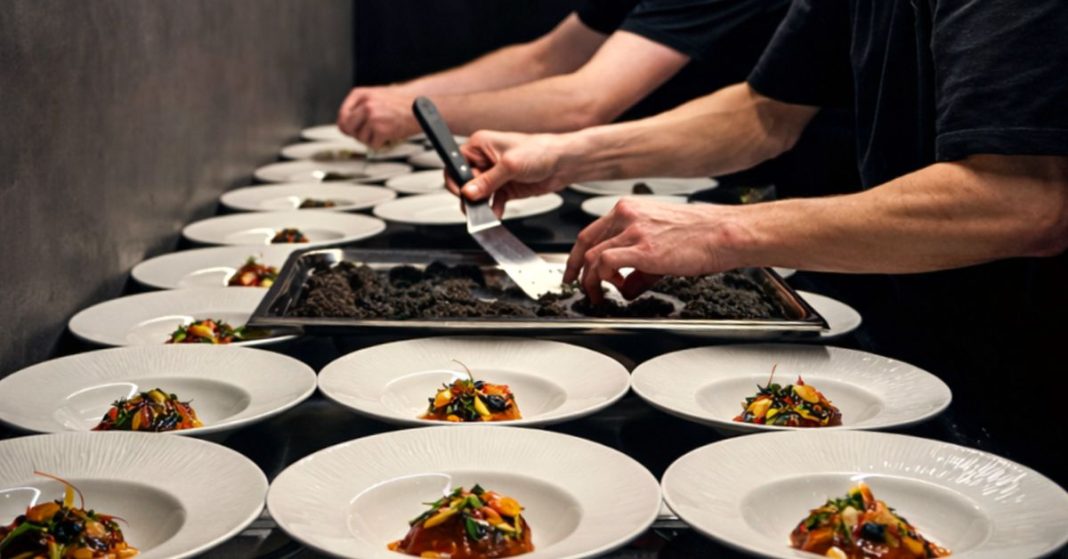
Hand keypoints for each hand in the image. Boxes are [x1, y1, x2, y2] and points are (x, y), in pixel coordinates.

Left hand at [336, 86, 418, 148]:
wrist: (419, 105)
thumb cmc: (400, 102)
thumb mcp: (374, 96)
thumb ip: (358, 107)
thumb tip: (344, 125)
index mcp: (360, 94)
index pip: (342, 115)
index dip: (346, 125)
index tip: (351, 129)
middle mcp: (365, 105)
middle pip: (347, 128)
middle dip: (355, 133)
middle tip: (366, 132)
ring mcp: (373, 117)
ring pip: (360, 138)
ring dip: (370, 138)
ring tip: (382, 130)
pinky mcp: (381, 130)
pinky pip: (372, 145)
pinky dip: (380, 144)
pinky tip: (387, 134)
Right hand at [445, 131, 568, 215]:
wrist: (564, 163)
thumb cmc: (541, 151)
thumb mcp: (510, 165)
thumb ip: (487, 181)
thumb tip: (468, 192)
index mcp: (480, 145)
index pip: (456, 164)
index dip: (457, 180)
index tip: (463, 193)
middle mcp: (485, 159)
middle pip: (465, 182)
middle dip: (470, 196)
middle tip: (475, 205)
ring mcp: (495, 175)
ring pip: (478, 194)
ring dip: (481, 205)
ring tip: (485, 212)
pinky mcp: (505, 187)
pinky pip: (492, 202)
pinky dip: (492, 209)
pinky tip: (495, 214)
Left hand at [565, 198, 740, 303]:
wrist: (723, 233)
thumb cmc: (701, 234)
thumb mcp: (661, 242)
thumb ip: (638, 266)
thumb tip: (626, 287)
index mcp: (630, 208)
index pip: (591, 231)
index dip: (578, 254)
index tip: (575, 270)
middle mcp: (627, 214)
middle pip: (585, 244)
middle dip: (576, 270)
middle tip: (577, 287)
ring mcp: (633, 230)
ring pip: (591, 257)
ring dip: (590, 282)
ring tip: (599, 296)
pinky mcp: (642, 248)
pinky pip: (605, 263)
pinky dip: (603, 279)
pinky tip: (615, 289)